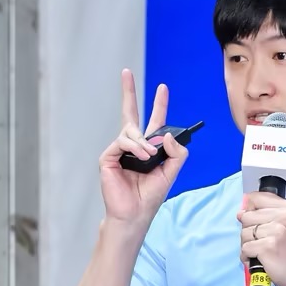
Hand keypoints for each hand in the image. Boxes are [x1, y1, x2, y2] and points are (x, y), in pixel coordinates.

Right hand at [98, 69, 188, 225]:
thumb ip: (177, 154)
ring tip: (149, 157)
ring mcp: (119, 150)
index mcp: (147, 149)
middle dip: (128, 92)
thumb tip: (168, 135)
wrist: (134, 213)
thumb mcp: (171, 173)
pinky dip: (135, 148)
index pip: (154, 122)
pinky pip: (122, 141)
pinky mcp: (108, 157)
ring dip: (143, 143)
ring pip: (131, 131)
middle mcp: (132, 146)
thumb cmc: (150, 196)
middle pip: (130, 113)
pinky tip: (142, 157)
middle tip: (126, 72)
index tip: (163, 88)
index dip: (159, 105)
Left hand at [238, 193, 285, 285]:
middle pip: (246, 217)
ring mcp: (275, 232)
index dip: (249, 210)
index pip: (255, 198)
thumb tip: (240, 212)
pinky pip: (244, 249)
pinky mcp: (267, 247)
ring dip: (248, 246)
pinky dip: (248, 258)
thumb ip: (267, 214)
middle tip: (263, 242)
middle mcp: (283, 216)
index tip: (257, 223)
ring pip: (243, 233)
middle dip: (248, 232)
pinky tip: (260, 261)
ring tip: (262, 253)